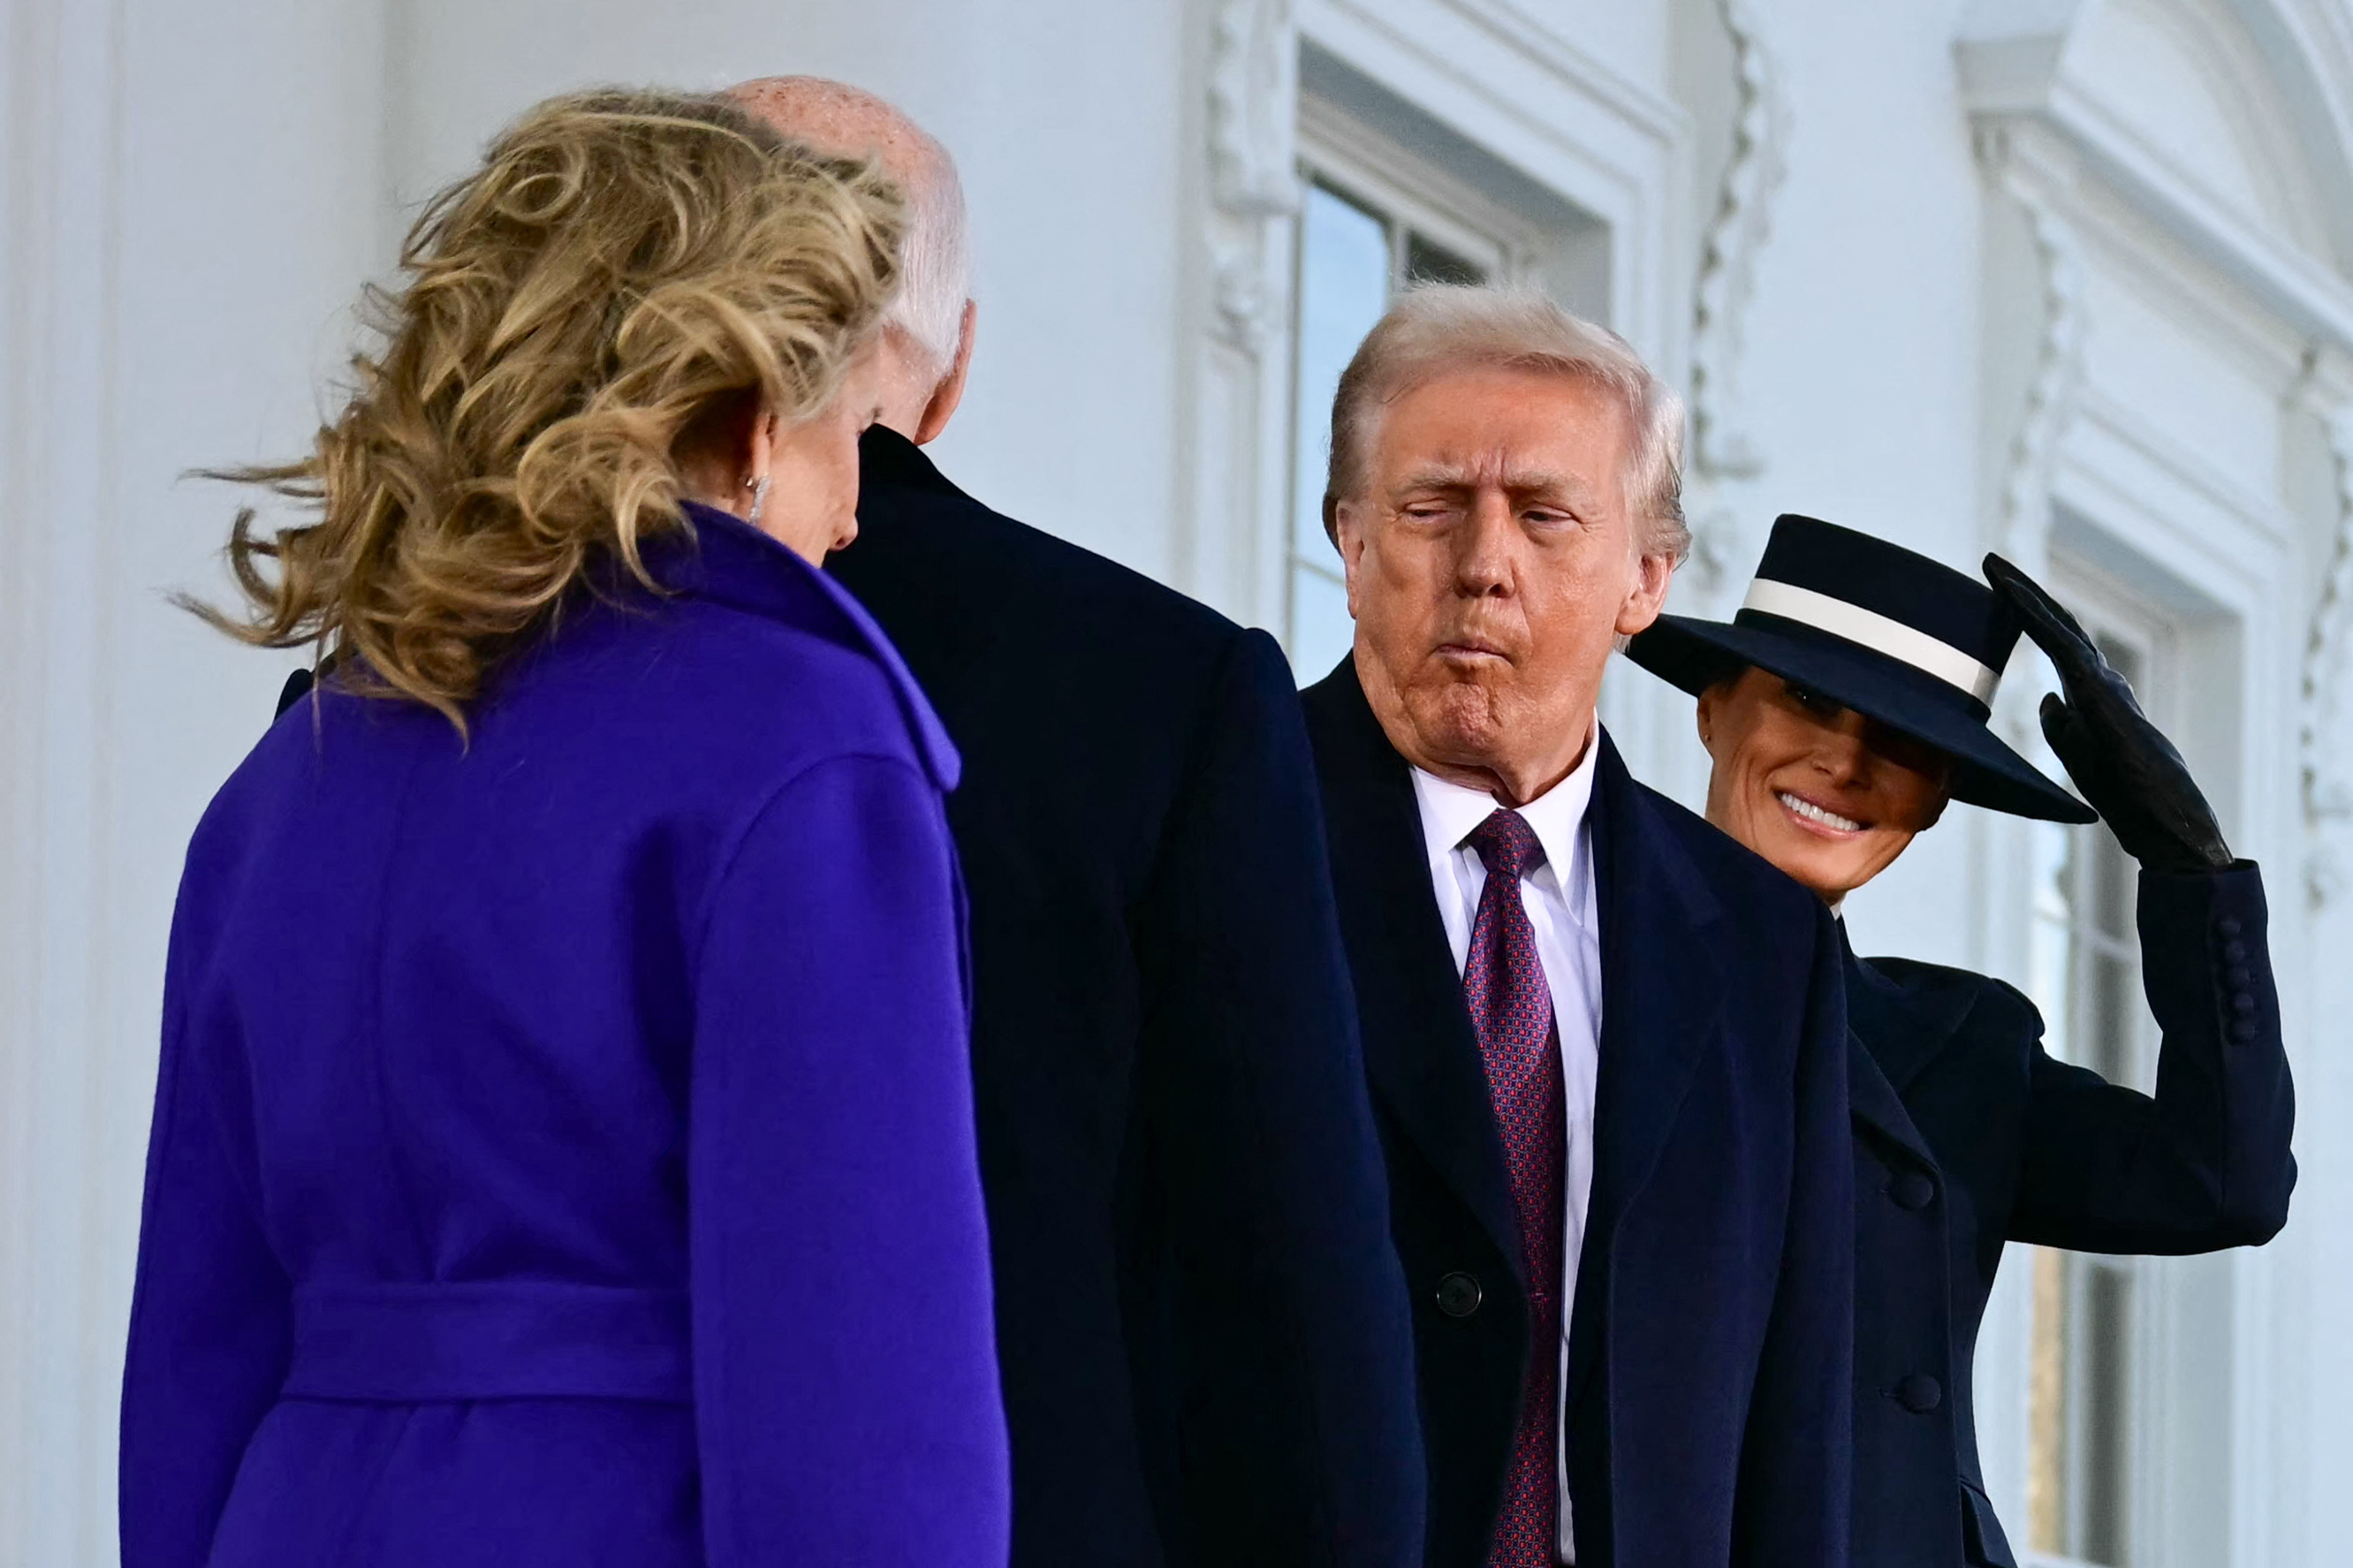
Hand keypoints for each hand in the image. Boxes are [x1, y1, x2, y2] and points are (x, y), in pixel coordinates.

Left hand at [1983, 554, 2232, 871]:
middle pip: (2056, 625)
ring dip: (2025, 596)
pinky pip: (2062, 646)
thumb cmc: (2127, 793)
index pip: (2056, 643)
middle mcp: (2098, 680)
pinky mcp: (2099, 695)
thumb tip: (2048, 699)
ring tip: (1995, 568)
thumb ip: (2062, 725)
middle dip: (2024, 592)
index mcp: (2091, 694)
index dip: (2028, 614)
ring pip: (2059, 627)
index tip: (1997, 587)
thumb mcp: (2080, 754)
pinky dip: (2035, 619)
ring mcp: (2101, 684)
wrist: (2163, 820)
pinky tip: (2012, 597)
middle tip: (1992, 562)